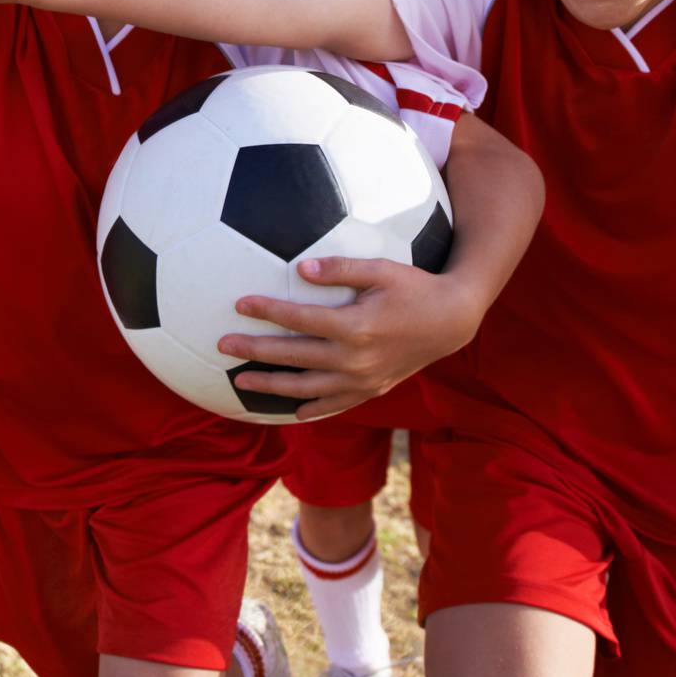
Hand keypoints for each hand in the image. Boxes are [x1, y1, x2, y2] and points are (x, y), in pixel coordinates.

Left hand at [220, 255, 484, 420]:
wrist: (452, 321)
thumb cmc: (415, 288)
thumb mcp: (382, 269)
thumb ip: (341, 269)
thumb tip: (301, 266)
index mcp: (355, 326)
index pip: (299, 319)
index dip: (267, 310)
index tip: (239, 304)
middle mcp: (355, 359)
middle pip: (293, 357)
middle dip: (255, 351)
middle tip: (223, 345)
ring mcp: (363, 381)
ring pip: (306, 389)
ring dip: (270, 386)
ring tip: (240, 381)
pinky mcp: (371, 391)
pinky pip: (333, 406)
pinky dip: (309, 409)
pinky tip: (287, 410)